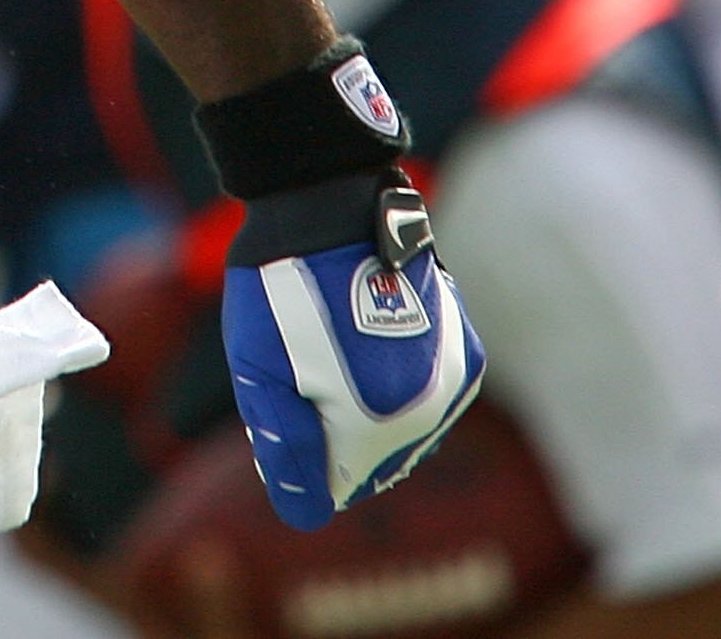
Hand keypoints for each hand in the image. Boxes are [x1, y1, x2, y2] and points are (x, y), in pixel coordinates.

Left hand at [220, 172, 482, 530]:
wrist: (328, 207)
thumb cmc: (282, 288)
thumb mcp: (258, 371)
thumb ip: (285, 448)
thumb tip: (306, 514)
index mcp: (381, 424)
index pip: (336, 486)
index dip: (297, 457)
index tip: (276, 406)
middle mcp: (432, 411)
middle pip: (371, 461)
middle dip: (328, 435)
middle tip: (294, 373)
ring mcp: (453, 381)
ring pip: (400, 431)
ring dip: (363, 412)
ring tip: (323, 354)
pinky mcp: (461, 354)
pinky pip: (424, 399)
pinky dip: (392, 389)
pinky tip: (357, 348)